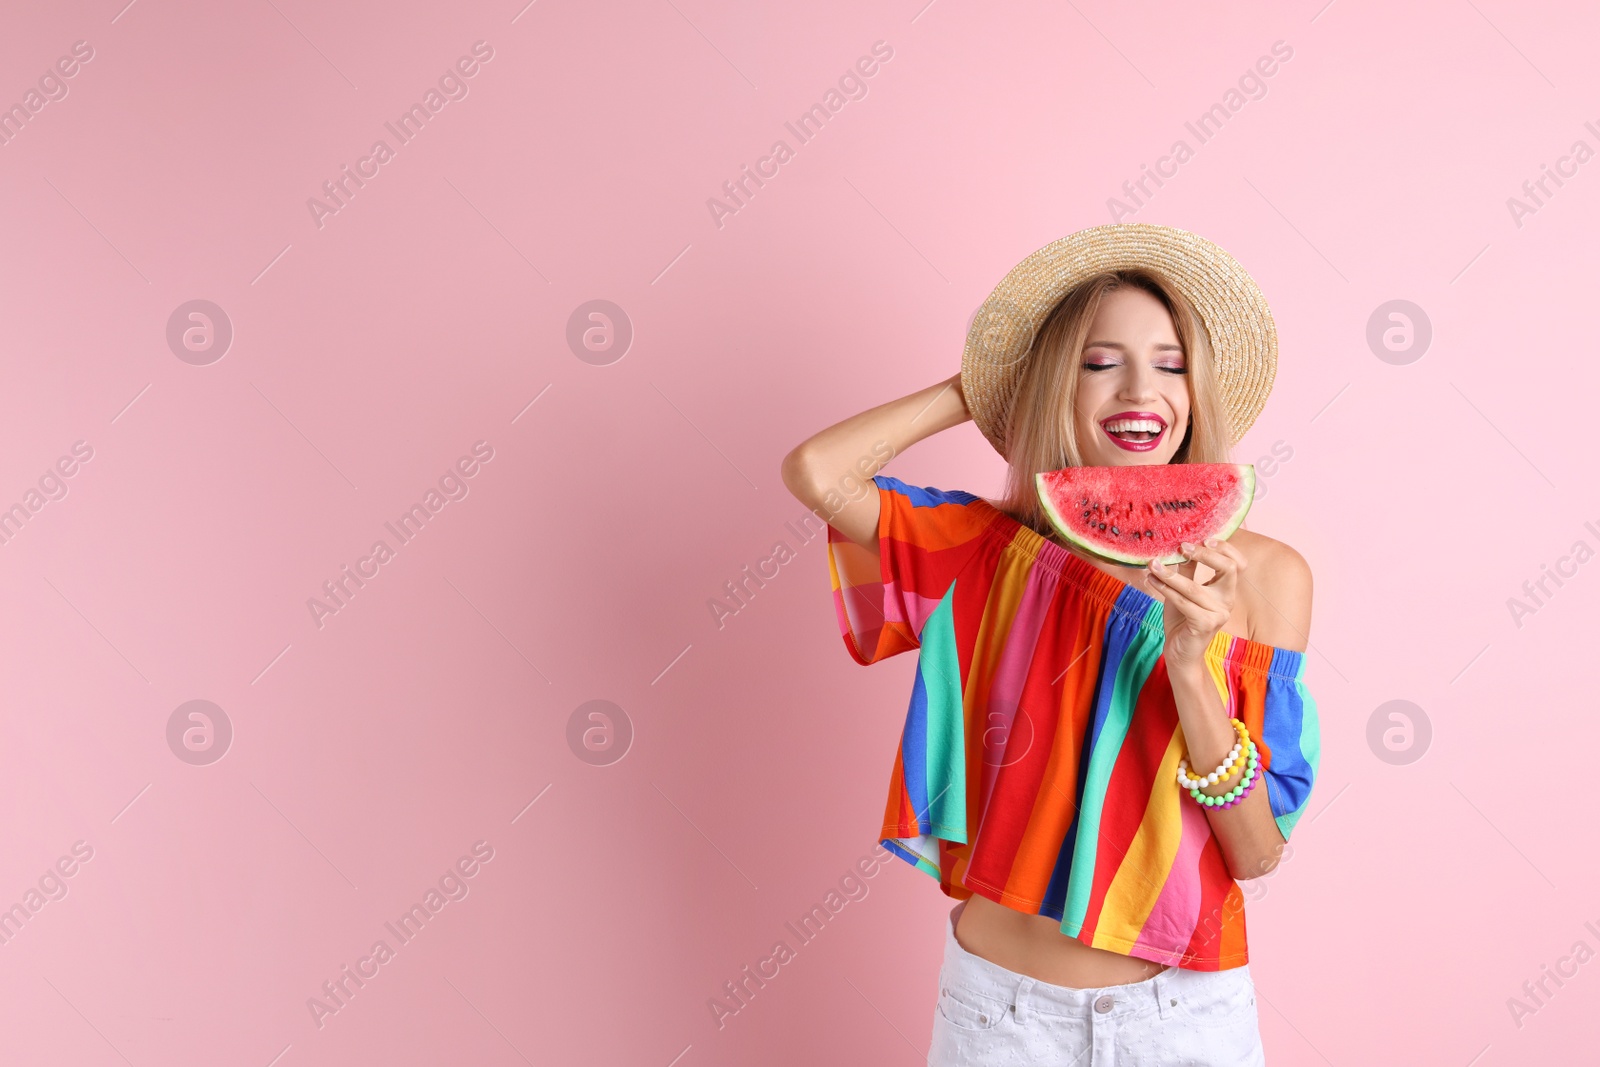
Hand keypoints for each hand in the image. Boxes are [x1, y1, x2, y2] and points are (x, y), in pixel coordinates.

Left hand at [1145, 537, 1247, 671]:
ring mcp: (1219, 614)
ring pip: (1194, 586)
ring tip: (1152, 564)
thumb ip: (1188, 569)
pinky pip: (1183, 601)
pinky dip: (1165, 589)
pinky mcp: (1204, 625)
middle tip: (1182, 546)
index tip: (1203, 538)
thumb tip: (1182, 543)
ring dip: (1170, 573)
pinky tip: (1152, 580)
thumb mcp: (1185, 589)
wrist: (1180, 652)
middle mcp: (1227, 600)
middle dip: (1205, 554)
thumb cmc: (1183, 619)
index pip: (1238, 563)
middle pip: (1229, 569)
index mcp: (1226, 589)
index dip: (1225, 548)